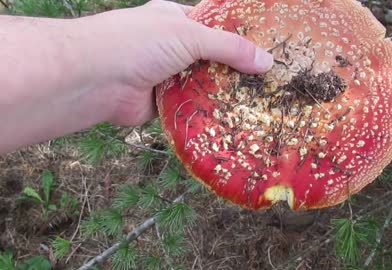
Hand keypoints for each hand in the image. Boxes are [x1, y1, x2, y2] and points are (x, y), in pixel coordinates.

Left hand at [79, 0, 273, 125]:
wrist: (95, 79)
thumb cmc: (138, 42)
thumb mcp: (189, 35)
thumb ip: (228, 47)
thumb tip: (267, 61)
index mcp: (175, 20)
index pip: (215, 27)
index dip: (240, 37)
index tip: (268, 49)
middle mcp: (172, 47)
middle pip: (212, 58)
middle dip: (236, 70)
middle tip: (268, 82)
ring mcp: (168, 76)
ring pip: (204, 85)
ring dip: (224, 94)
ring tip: (259, 103)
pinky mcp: (164, 102)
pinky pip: (192, 107)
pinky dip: (208, 112)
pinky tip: (234, 120)